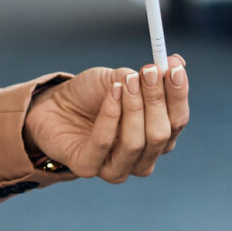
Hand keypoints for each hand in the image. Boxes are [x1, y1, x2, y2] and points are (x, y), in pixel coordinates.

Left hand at [24, 59, 188, 182]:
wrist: (53, 106)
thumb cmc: (92, 94)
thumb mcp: (121, 78)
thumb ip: (147, 75)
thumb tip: (176, 62)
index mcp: (157, 138)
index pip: (178, 120)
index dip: (178, 94)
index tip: (174, 68)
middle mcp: (142, 158)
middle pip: (161, 135)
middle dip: (156, 100)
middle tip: (149, 71)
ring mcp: (116, 168)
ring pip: (135, 143)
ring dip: (133, 108)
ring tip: (124, 81)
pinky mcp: (88, 167)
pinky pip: (104, 143)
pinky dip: (109, 116)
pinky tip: (111, 93)